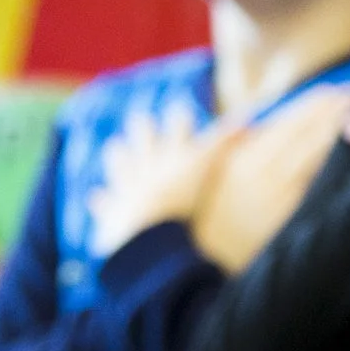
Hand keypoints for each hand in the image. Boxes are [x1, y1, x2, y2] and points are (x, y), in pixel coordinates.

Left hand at [88, 103, 228, 256]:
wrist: (151, 238)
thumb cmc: (188, 208)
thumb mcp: (212, 172)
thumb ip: (228, 145)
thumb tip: (251, 121)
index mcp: (176, 156)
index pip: (179, 124)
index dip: (180, 119)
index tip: (180, 112)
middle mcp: (149, 165)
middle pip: (144, 133)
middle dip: (144, 128)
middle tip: (142, 121)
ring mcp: (129, 185)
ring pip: (119, 158)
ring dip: (120, 155)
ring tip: (117, 148)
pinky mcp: (115, 209)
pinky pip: (105, 201)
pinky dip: (103, 199)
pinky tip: (98, 196)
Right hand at [190, 83, 349, 271]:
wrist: (199, 261)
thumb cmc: (204, 212)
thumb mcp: (208, 172)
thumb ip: (229, 143)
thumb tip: (250, 121)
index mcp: (241, 158)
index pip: (286, 122)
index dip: (313, 105)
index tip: (335, 90)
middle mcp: (260, 175)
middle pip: (305, 136)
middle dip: (333, 114)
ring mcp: (276, 199)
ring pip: (314, 160)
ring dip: (338, 136)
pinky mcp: (287, 221)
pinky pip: (315, 190)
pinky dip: (332, 170)